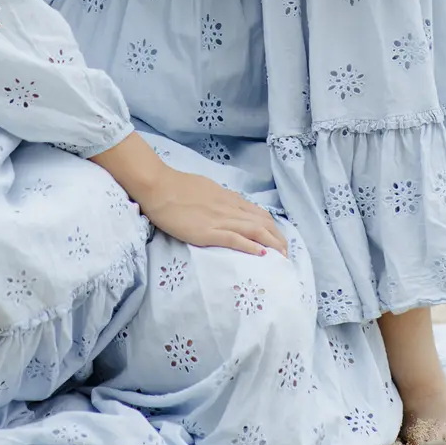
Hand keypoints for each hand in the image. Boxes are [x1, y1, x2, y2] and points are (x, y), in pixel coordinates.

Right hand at [92, 133, 287, 256]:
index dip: (272, 227)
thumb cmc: (176, 186)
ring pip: (254, 230)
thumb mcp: (204, 189)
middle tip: (286, 253)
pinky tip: (261, 255)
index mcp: (227, 198)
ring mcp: (219, 219)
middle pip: (262, 222)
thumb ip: (217, 199)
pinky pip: (234, 239)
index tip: (279, 239)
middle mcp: (228, 207)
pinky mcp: (207, 231)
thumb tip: (225, 206)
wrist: (158, 187)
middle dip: (278, 238)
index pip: (258, 213)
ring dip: (271, 244)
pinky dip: (250, 247)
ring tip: (282, 257)